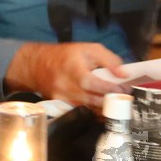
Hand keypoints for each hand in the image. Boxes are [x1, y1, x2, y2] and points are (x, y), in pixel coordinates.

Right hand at [6, 42, 125, 107]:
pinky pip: (82, 111)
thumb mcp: (88, 49)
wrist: (36, 65)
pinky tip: (102, 107)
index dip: (111, 89)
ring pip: (90, 109)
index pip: (94, 84)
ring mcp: (62, 99)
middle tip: (124, 97)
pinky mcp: (61, 106)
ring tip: (116, 101)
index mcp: (74, 70)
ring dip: (105, 107)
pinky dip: (94, 111)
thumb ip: (109, 60)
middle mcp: (66, 87)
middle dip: (112, 100)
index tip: (124, 89)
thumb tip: (124, 75)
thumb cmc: (65, 55)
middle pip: (94, 100)